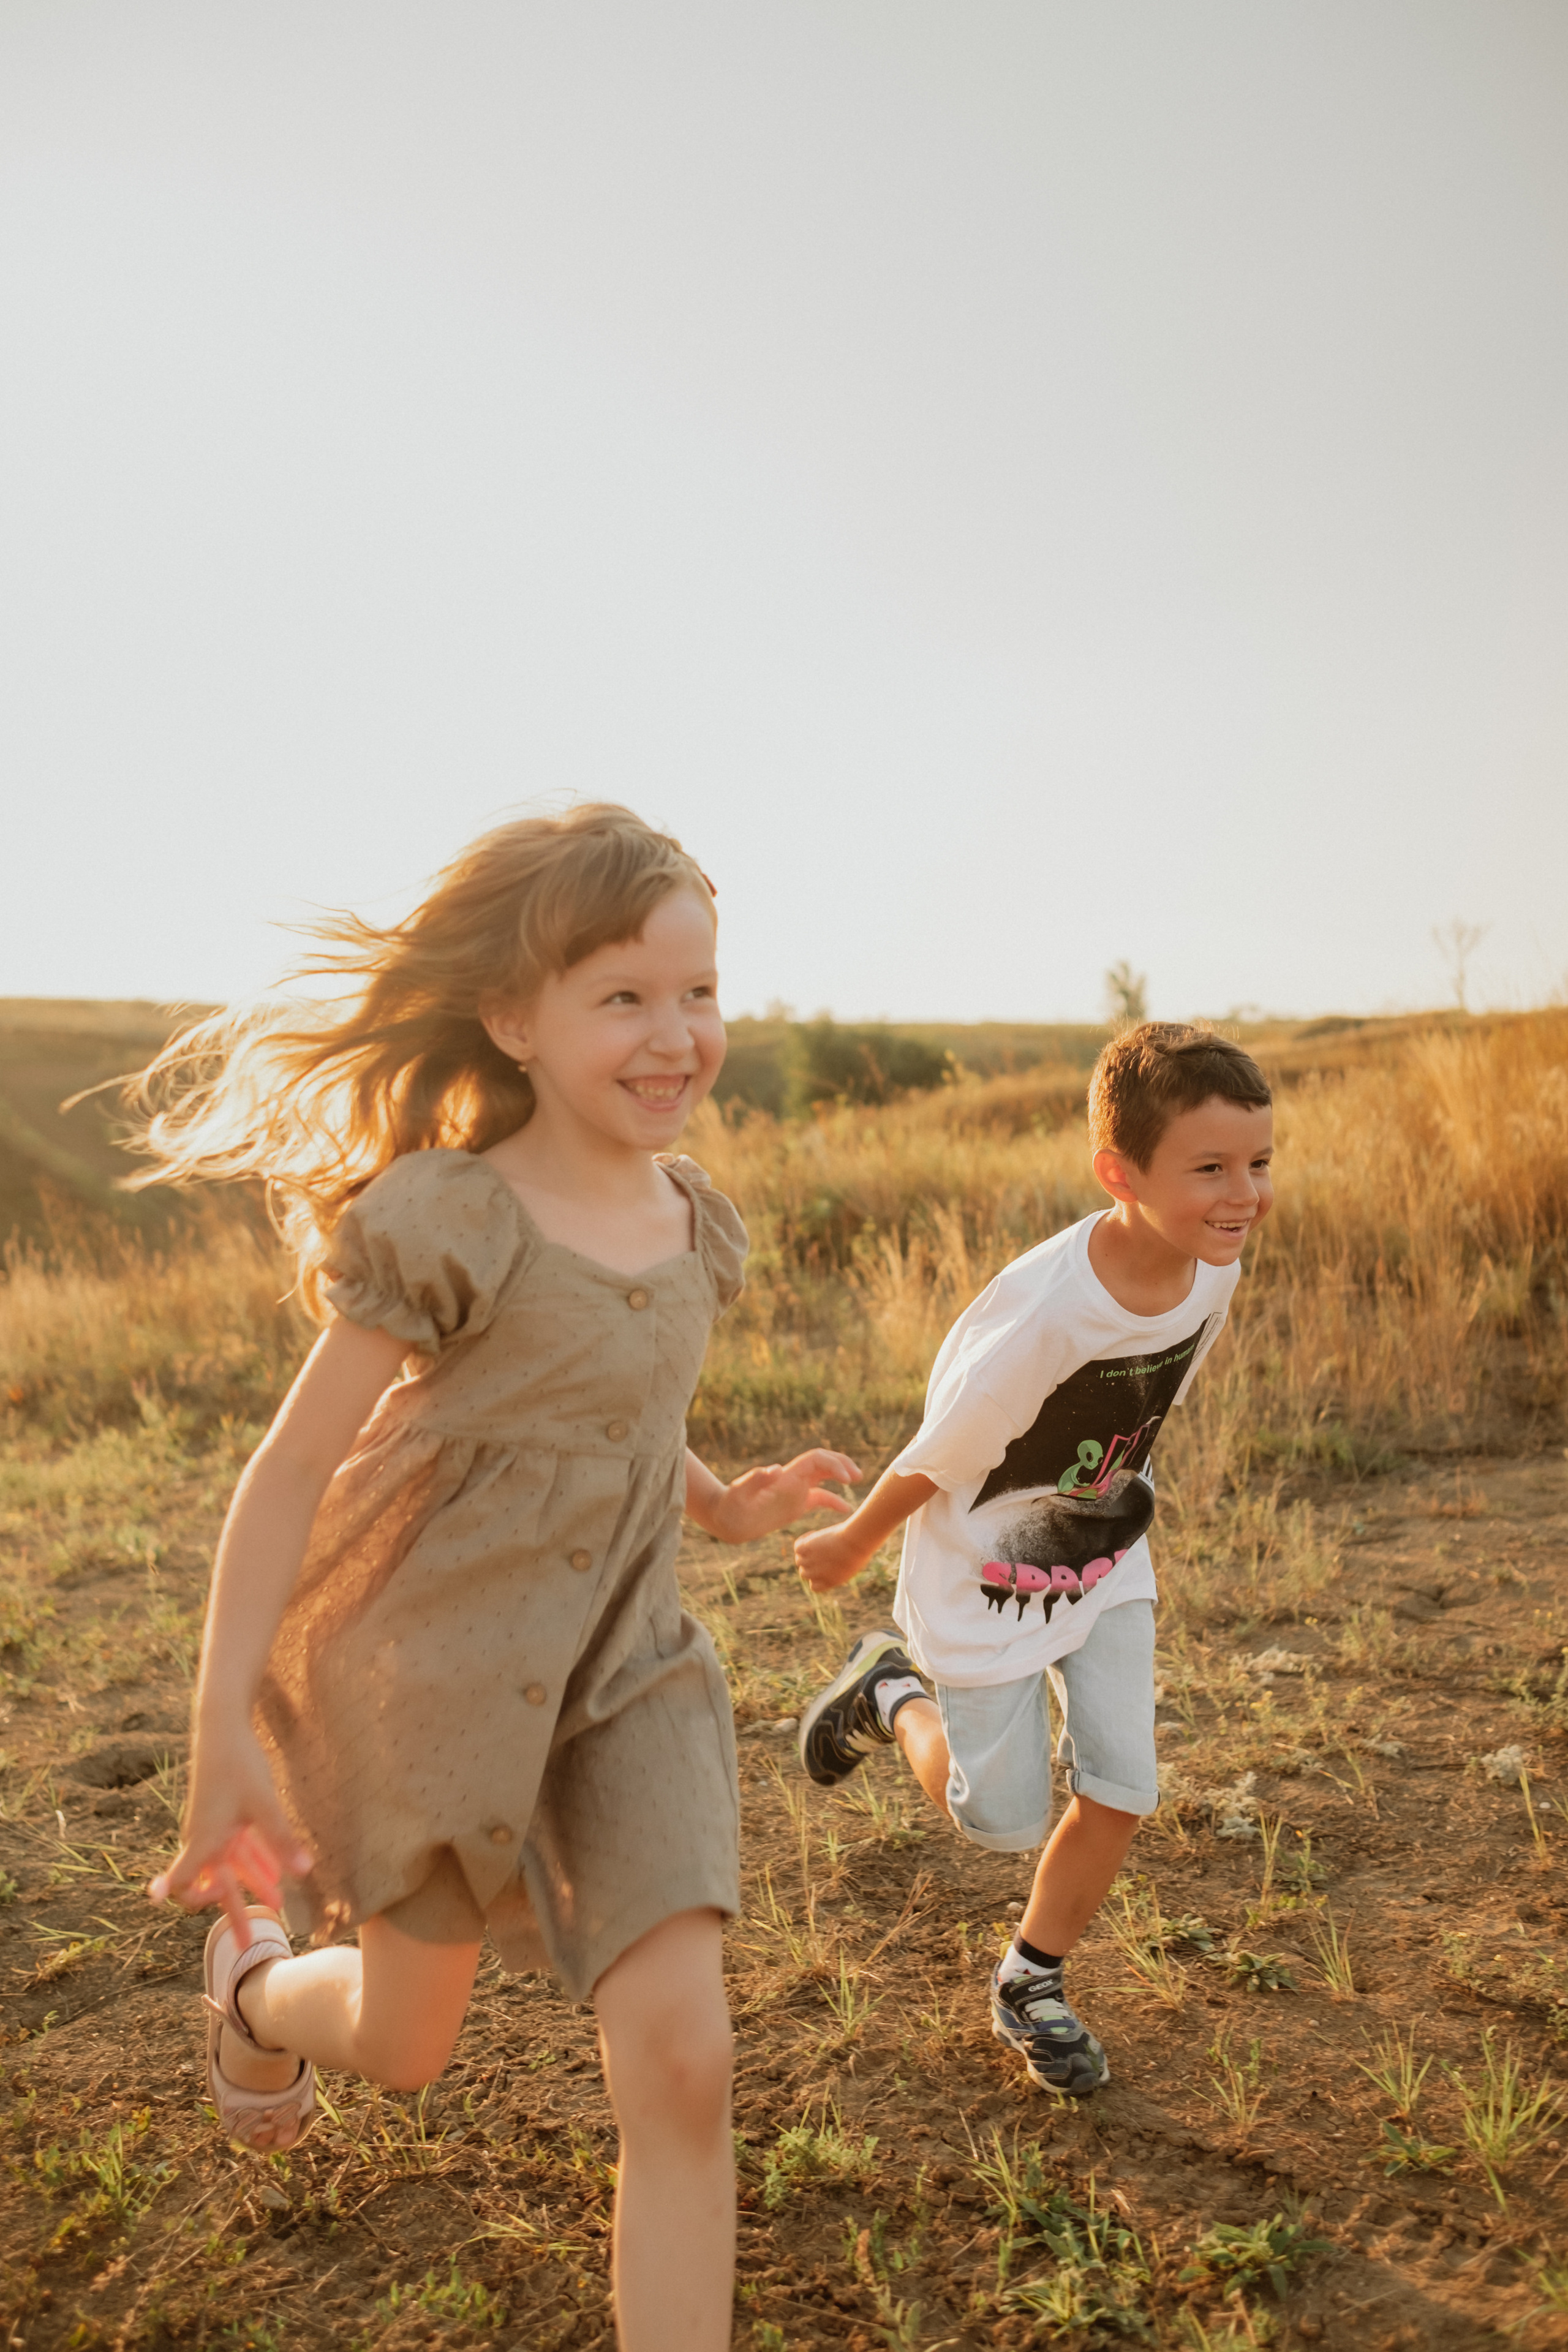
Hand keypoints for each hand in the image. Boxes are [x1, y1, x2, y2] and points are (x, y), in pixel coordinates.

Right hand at [148, 1719, 312, 1949]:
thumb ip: (281, 1840)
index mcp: (204, 1840)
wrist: (225, 1727)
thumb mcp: (264, 1805)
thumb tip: (303, 1873)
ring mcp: (214, 1827)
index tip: (161, 1909)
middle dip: (233, 1913)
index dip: (174, 1896)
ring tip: (278, 1906)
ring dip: (253, 1885)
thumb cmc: (238, 1765)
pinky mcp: (225, 1815)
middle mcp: (204, 1839)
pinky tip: (278, 1872)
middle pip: (216, 1885)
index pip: (181, 1880)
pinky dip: (256, 1860)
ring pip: (233, 1866)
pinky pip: (239, 1847)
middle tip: (245, 1945)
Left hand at [710, 1449, 862, 1542]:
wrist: (725, 1519)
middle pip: (823, 1462)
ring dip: (840, 1475)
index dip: (834, 1464)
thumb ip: (755, 1480)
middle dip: (842, 1464)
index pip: (815, 1460)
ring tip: (856, 1482)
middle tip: (857, 1476)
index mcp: (786, 1476)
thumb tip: (775, 1469)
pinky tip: (845, 1510)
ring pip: (823, 1476)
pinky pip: (819, 1498)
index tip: (847, 1479)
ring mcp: (795, 1491)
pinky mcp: (795, 1505)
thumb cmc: (730, 1507)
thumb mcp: (739, 1494)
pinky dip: (833, 1501)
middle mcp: (793, 1479)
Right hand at [795, 1521, 874, 1592]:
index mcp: (830, 1582)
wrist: (856, 1541)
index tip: (824, 1567)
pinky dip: (803, 1540)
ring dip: (806, 1552)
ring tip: (818, 1541)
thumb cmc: (859, 1550)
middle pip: (804, 1572)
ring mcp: (811, 1561)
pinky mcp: (807, 1548)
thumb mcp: (852, 1563)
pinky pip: (797, 1546)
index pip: (814, 1586)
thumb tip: (835, 1561)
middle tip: (820, 1551)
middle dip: (811, 1563)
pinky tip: (813, 1533)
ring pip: (799, 1560)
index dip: (816, 1577)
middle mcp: (817, 1574)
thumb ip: (841, 1566)